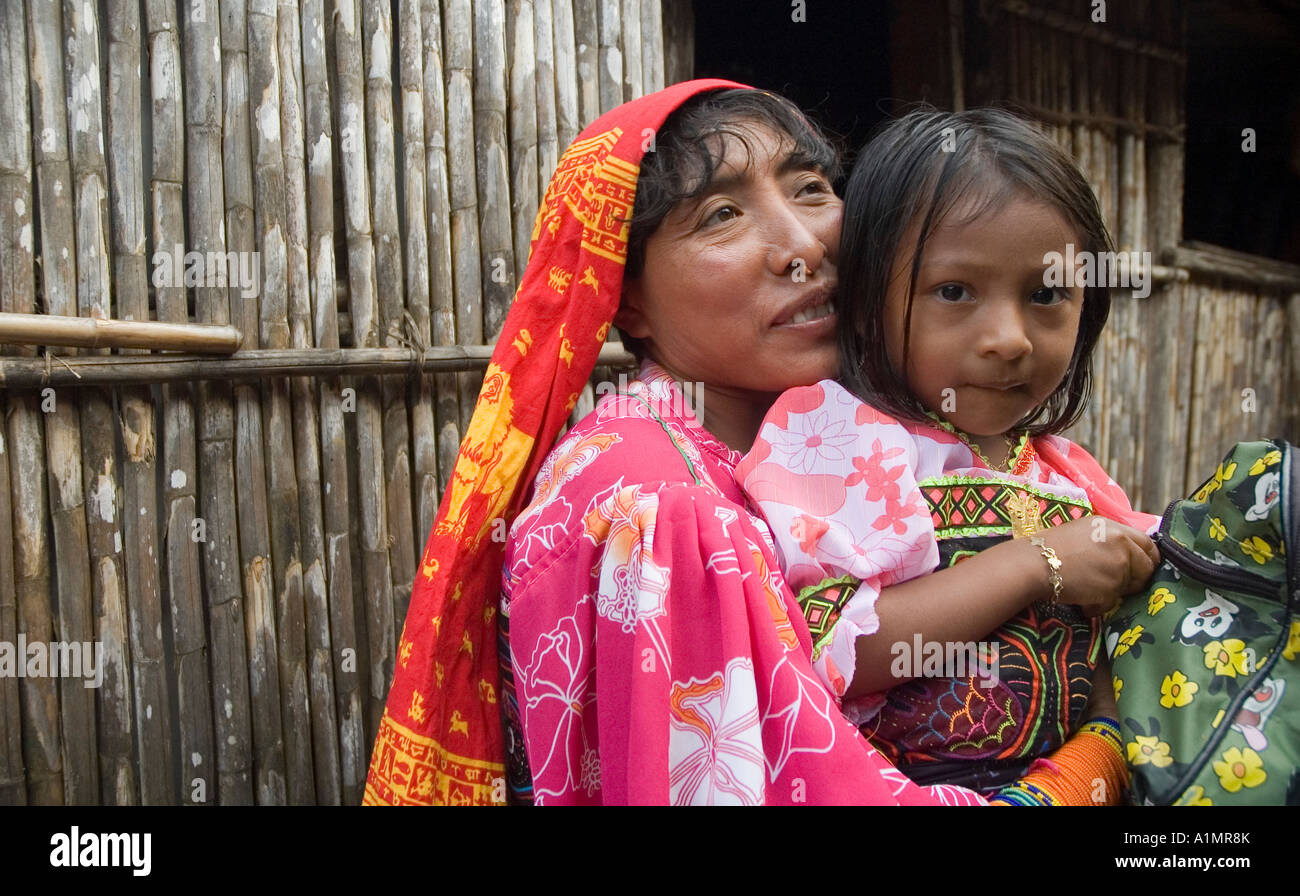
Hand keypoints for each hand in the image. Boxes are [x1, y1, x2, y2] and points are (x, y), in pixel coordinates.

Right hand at [1030, 517, 1158, 615]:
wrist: (1034, 564)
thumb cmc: (1049, 547)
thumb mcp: (1084, 532)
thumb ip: (1109, 540)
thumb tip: (1125, 554)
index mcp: (1113, 527)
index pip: (1148, 543)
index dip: (1149, 558)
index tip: (1143, 569)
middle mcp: (1121, 544)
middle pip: (1146, 567)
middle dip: (1137, 579)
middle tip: (1120, 586)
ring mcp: (1119, 566)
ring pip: (1129, 586)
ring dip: (1114, 592)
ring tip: (1090, 588)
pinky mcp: (1112, 588)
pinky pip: (1112, 601)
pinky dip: (1099, 604)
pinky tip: (1083, 598)